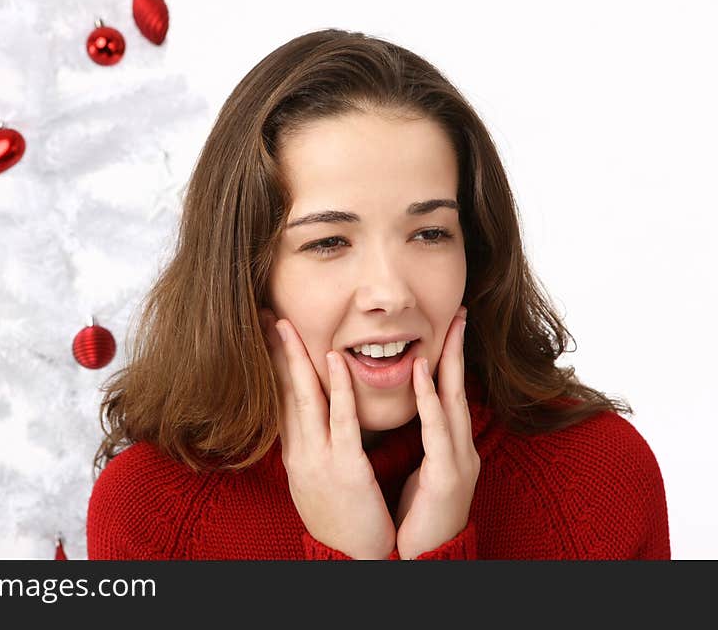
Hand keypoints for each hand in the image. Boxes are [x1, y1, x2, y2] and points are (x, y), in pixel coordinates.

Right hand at [258, 308, 396, 559]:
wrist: (351, 559)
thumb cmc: (340, 518)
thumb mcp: (315, 479)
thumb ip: (311, 447)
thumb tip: (303, 421)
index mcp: (294, 454)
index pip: (277, 399)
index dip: (270, 365)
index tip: (266, 334)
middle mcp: (299, 453)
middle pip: (280, 393)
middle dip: (272, 353)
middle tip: (264, 316)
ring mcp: (319, 460)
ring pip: (303, 400)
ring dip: (294, 359)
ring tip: (286, 325)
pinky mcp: (345, 468)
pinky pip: (340, 420)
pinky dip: (336, 387)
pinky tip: (334, 359)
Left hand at [395, 307, 479, 558]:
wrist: (423, 560)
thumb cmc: (417, 518)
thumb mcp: (420, 472)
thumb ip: (421, 443)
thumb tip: (412, 418)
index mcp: (449, 447)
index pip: (447, 393)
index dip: (448, 358)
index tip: (446, 325)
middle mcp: (459, 448)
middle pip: (457, 387)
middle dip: (459, 348)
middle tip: (459, 311)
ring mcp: (458, 461)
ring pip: (452, 400)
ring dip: (449, 361)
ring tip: (449, 325)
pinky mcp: (447, 476)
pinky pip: (436, 429)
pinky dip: (430, 397)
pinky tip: (422, 370)